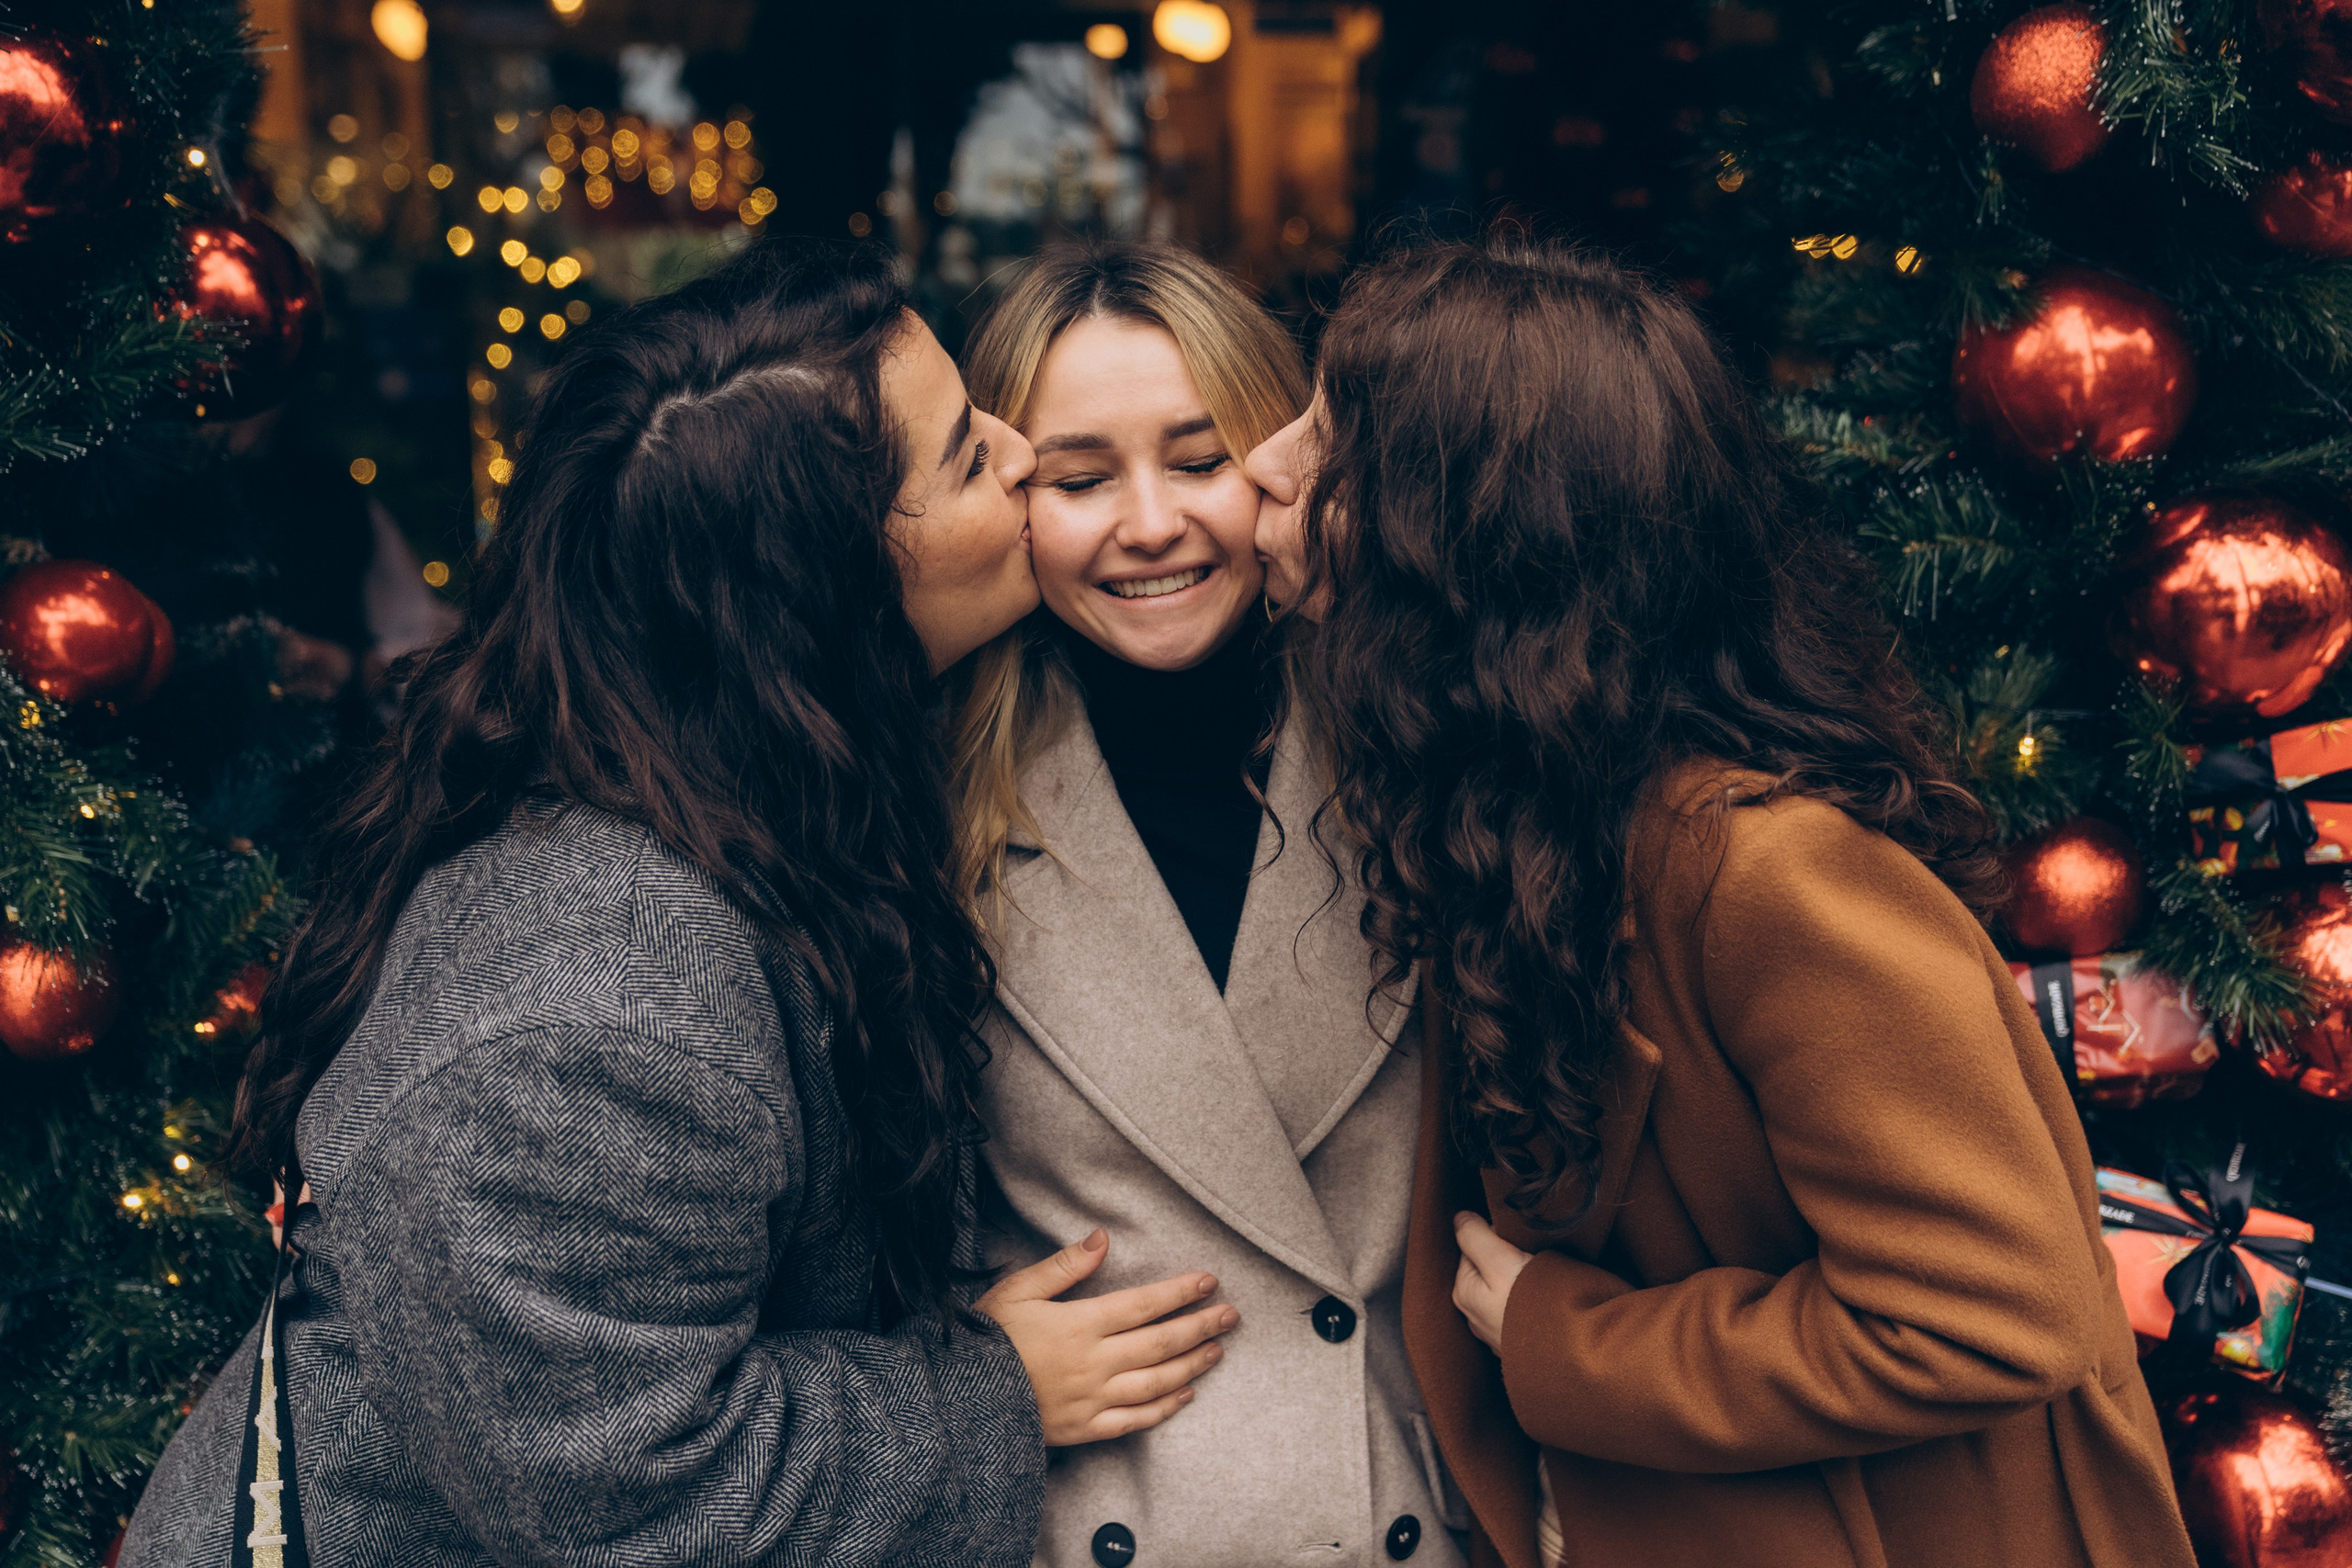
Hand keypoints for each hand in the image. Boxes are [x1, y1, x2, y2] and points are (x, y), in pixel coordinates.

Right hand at [977, 1229, 1237, 1445]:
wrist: (960, 1401)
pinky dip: (1164, 1409)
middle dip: (1201, 1327)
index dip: (1180, 1292)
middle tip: (1232, 1316)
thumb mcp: (1017, 1291)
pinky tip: (1185, 1396)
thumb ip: (1063, 1267)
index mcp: (1080, 1325)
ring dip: (1192, 1365)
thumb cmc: (985, 1340)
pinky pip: (1134, 1421)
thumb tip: (1101, 1239)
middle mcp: (1094, 1363)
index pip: (1144, 1305)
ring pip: (1156, 1382)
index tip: (1210, 1282)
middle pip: (1161, 1343)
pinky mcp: (1085, 1429)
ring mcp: (1093, 1400)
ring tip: (1217, 1351)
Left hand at [1452, 1211, 1532, 1352]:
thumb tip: (1459, 1217)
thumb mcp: (1499, 1260)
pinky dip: (1531, 1300)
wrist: (1567, 1353)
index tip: (1517, 1240)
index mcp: (1463, 1292)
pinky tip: (1546, 1300)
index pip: (1472, 1246)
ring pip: (1506, 1288)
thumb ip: (1475, 1236)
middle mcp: (1475, 1315)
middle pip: (1488, 1267)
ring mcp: (1498, 1331)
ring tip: (1542, 1279)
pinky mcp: (1520, 1340)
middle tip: (1532, 1258)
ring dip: (1521, 1279)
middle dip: (1507, 1257)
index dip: (1495, 1235)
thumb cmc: (1531, 1307)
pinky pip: (1521, 1309)